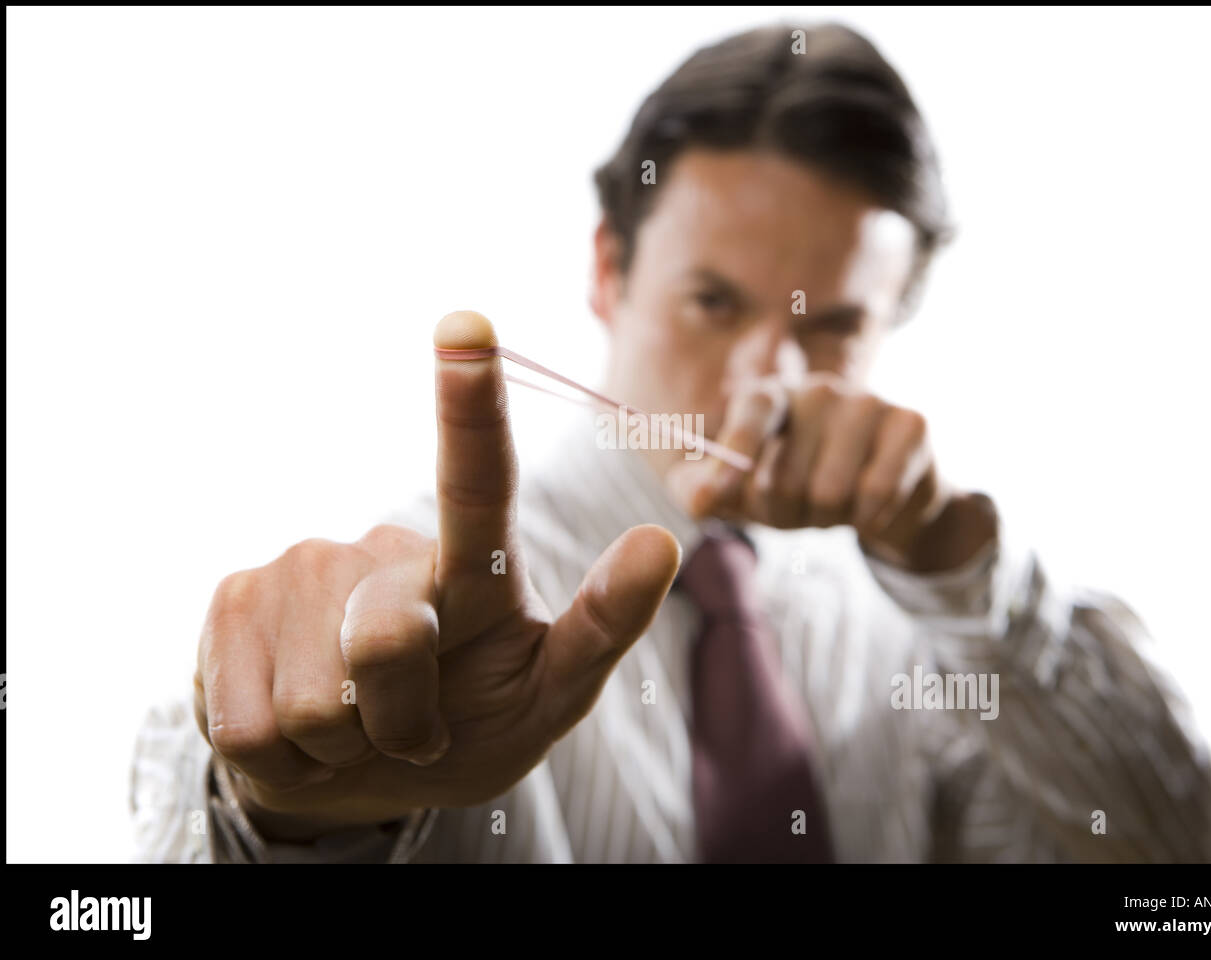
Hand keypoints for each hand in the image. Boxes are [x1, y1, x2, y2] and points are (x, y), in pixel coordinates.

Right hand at [194, 310, 681, 836]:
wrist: (356, 778)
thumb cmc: (472, 725)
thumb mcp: (550, 696)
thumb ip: (598, 629)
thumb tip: (662, 538)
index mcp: (476, 565)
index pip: (481, 483)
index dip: (471, 408)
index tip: (467, 327)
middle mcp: (385, 551)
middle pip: (391, 639)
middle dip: (403, 721)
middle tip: (411, 732)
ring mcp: (301, 568)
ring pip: (315, 702)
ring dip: (343, 744)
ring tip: (355, 725)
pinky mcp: (232, 603)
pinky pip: (251, 724)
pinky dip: (284, 759)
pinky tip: (297, 728)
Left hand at [667, 375, 995, 572]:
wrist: (880, 502)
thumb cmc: (798, 491)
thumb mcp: (747, 495)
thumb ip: (708, 493)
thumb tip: (697, 503)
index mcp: (770, 397)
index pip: (752, 412)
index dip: (734, 454)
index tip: (709, 499)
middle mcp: (818, 390)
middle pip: (789, 478)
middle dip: (790, 516)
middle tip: (803, 509)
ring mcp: (867, 401)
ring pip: (832, 491)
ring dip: (829, 520)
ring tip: (835, 507)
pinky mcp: (910, 423)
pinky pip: (877, 491)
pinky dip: (868, 518)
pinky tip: (870, 509)